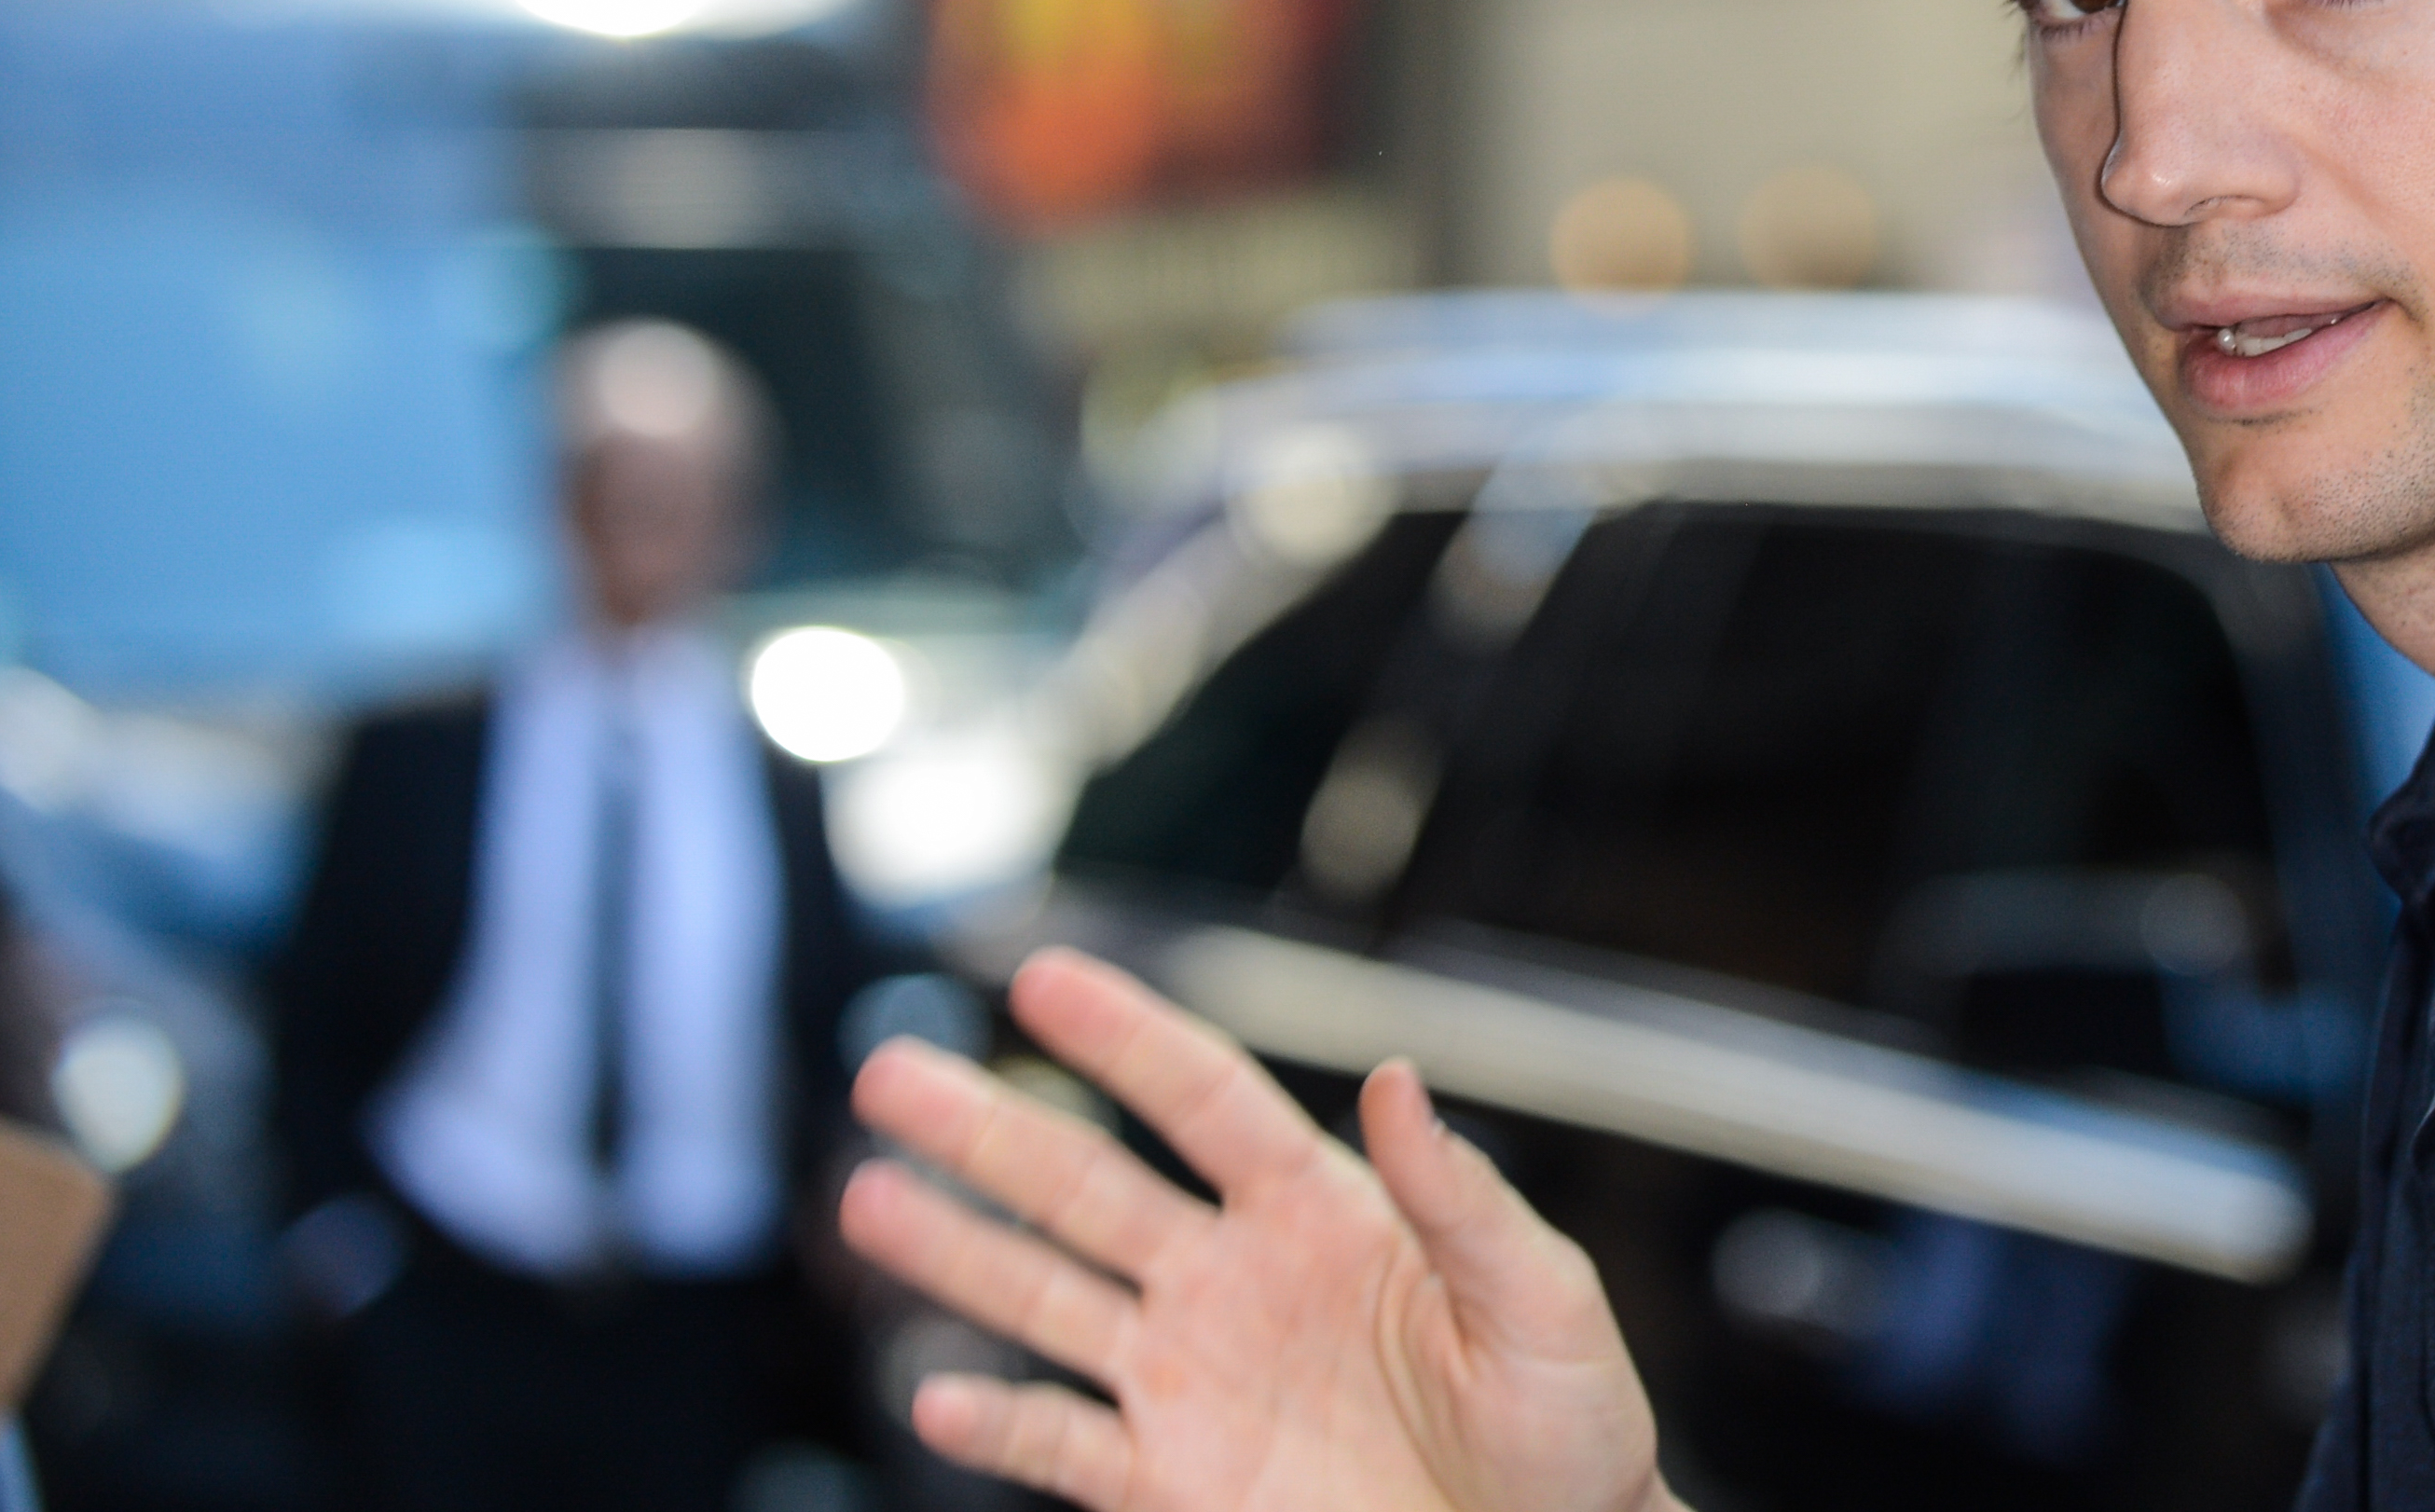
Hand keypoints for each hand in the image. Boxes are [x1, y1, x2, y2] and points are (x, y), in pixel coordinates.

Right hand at [840, 947, 1678, 1511]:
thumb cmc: (1569, 1428)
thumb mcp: (1542, 1299)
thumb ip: (1461, 1194)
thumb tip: (1399, 1076)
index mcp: (1325, 1212)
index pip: (1205, 1100)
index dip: (1126, 1036)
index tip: (1043, 974)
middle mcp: (1236, 1279)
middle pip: (1090, 1186)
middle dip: (989, 1129)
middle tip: (888, 1073)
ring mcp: (1195, 1379)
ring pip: (1050, 1299)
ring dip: (957, 1252)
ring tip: (865, 1198)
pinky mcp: (1176, 1481)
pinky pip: (1065, 1446)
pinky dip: (999, 1425)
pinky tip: (939, 1395)